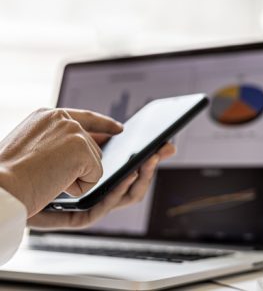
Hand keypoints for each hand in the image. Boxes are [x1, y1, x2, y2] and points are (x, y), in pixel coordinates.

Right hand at [0, 108, 122, 216]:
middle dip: (78, 168)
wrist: (0, 188)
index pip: (85, 118)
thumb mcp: (33, 148)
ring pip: (94, 163)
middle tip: (48, 174)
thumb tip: (90, 146)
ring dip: (76, 178)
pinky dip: (79, 187)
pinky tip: (56, 183)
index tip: (119, 128)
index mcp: (48, 115)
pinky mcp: (82, 149)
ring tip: (48, 178)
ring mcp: (74, 132)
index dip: (104, 124)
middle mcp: (62, 118)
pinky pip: (95, 175)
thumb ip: (59, 141)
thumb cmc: (10, 174)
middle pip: (92, 147)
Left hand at [27, 143, 175, 229]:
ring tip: (149, 160)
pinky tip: (130, 173)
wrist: (5, 183)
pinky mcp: (79, 216)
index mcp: (95, 170)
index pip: (129, 164)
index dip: (146, 154)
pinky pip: (105, 206)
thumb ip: (94, 130)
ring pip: (125, 195)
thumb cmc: (33, 156)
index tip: (163, 142)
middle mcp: (96, 188)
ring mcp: (89, 203)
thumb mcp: (69, 133)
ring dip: (141, 177)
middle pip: (132, 180)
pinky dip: (120, 191)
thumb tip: (119, 129)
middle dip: (151, 164)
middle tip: (164, 149)